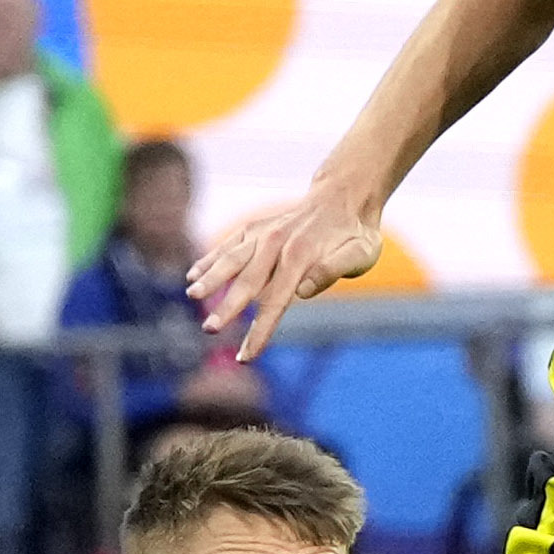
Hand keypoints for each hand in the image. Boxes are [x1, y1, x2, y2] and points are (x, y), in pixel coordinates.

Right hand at [190, 185, 384, 359]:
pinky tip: (193, 275)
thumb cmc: (356, 234)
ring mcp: (262, 233)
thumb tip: (303, 291)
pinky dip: (210, 259)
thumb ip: (333, 269)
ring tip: (192, 296)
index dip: (260, 331)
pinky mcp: (254, 228)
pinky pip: (228, 245)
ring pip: (230, 259)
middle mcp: (276, 243)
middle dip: (227, 308)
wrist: (344, 198)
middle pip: (247, 281)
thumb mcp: (360, 253)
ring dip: (210, 279)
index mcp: (301, 255)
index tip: (246, 356)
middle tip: (209, 330)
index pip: (276, 301)